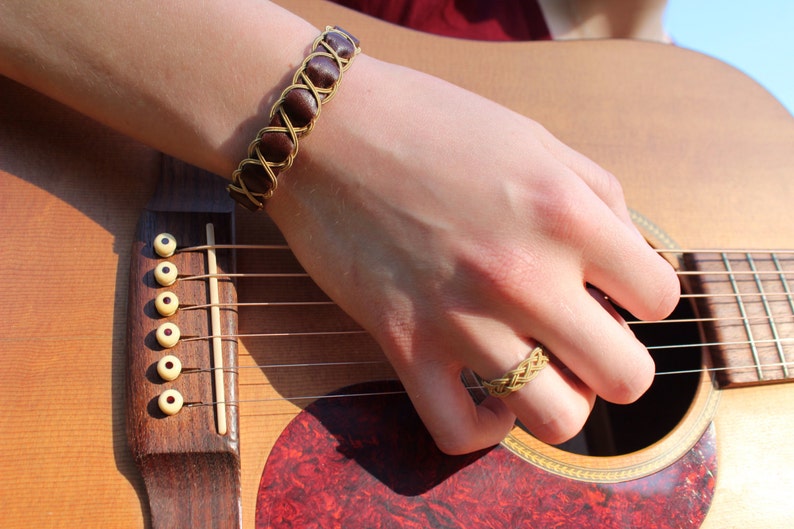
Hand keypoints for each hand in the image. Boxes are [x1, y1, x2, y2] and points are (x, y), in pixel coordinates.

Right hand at [266, 56, 679, 454]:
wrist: (326, 131)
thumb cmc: (430, 125)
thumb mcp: (534, 138)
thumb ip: (598, 197)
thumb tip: (628, 258)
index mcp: (566, 214)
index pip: (661, 299)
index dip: (641, 298)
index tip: (609, 290)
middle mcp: (525, 275)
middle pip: (628, 378)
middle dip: (614, 363)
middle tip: (582, 339)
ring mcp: (462, 319)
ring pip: (556, 419)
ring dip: (558, 400)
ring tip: (537, 368)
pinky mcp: (404, 346)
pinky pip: (459, 432)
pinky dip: (484, 431)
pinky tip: (490, 403)